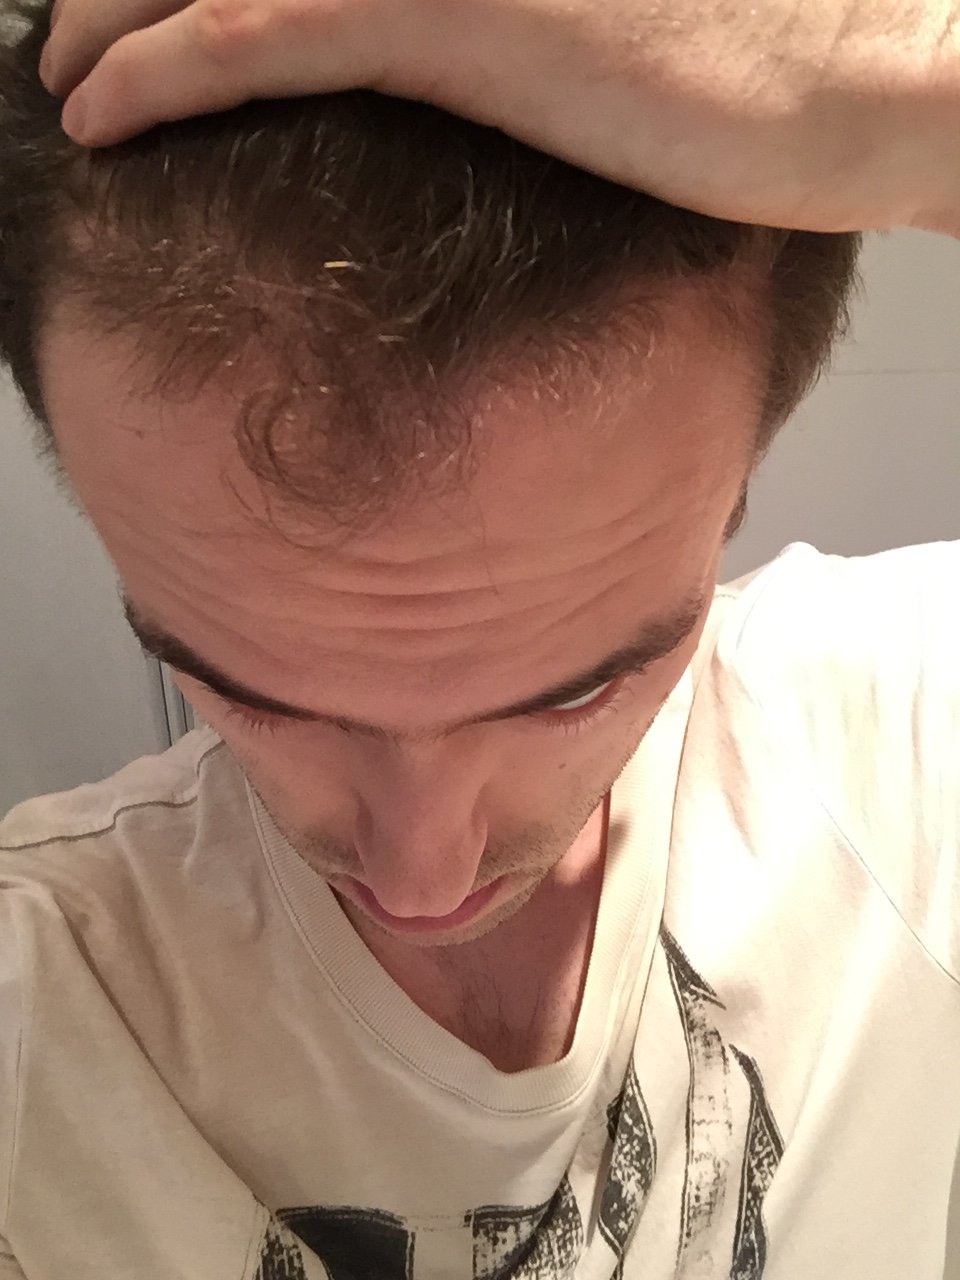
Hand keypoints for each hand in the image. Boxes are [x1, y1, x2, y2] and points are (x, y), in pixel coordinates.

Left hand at [38, 0, 959, 235]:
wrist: (848, 84)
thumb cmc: (761, 59)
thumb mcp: (612, 14)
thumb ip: (514, 10)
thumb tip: (464, 45)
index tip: (146, 10)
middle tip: (73, 33)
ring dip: (113, 21)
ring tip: (66, 80)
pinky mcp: (449, 15)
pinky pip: (253, 32)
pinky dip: (158, 70)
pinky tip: (97, 114)